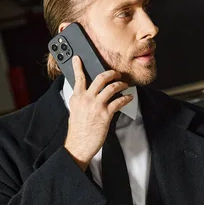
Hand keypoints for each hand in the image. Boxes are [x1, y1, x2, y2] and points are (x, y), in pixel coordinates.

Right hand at [64, 56, 132, 170]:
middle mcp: (86, 99)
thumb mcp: (74, 112)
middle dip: (111, 73)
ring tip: (124, 85)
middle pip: (100, 78)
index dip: (78, 67)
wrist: (79, 146)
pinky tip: (129, 98)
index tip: (78, 58)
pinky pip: (118, 102)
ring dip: (120, 84)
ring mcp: (96, 106)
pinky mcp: (105, 114)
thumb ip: (80, 101)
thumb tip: (86, 95)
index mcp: (77, 98)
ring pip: (111, 87)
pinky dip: (126, 98)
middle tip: (116, 74)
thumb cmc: (78, 132)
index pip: (78, 78)